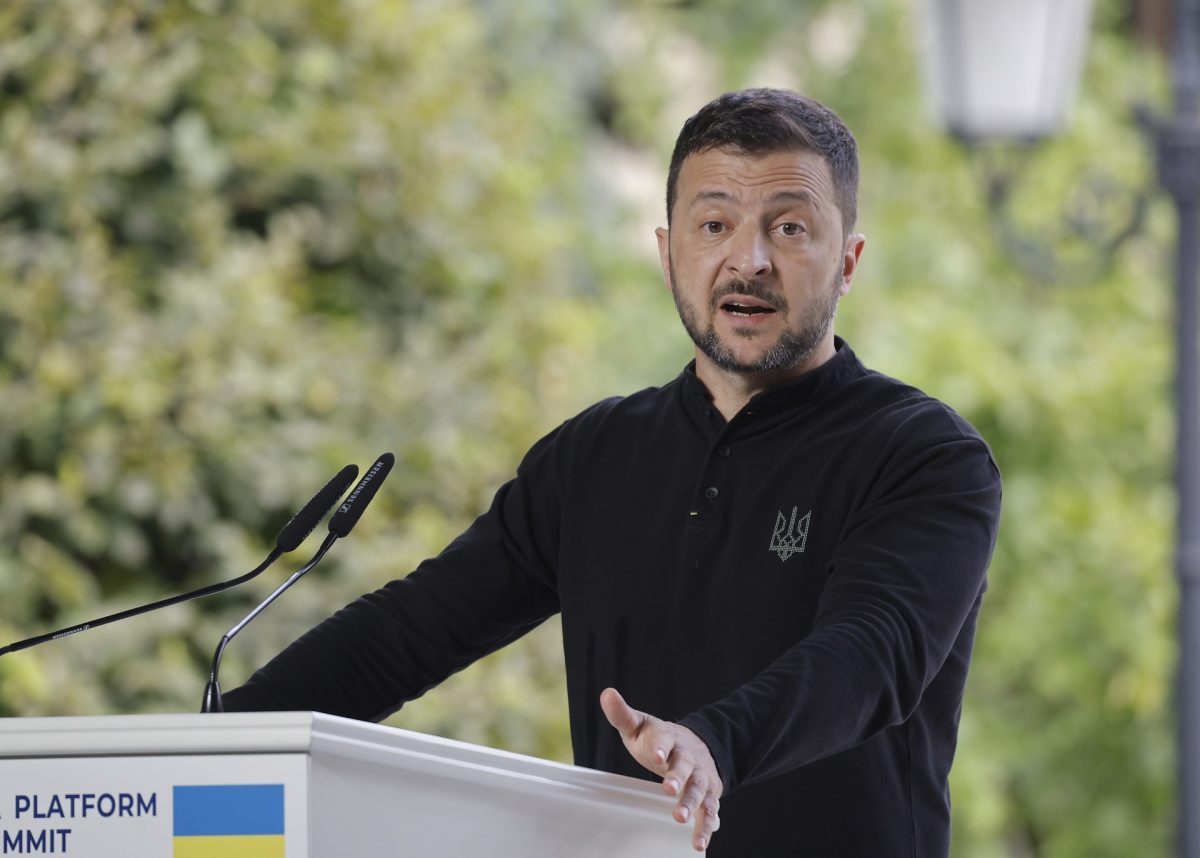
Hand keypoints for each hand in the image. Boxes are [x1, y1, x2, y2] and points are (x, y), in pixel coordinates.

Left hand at [600, 687, 721, 852]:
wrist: (695, 745)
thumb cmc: (658, 739)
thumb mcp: (640, 726)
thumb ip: (622, 714)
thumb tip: (606, 694)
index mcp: (668, 738)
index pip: (665, 740)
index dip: (661, 747)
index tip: (657, 755)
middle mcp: (687, 757)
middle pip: (684, 766)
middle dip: (677, 778)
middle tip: (668, 789)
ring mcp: (699, 776)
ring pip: (698, 790)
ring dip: (690, 804)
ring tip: (679, 818)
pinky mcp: (707, 794)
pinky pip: (708, 811)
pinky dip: (704, 827)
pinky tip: (698, 842)